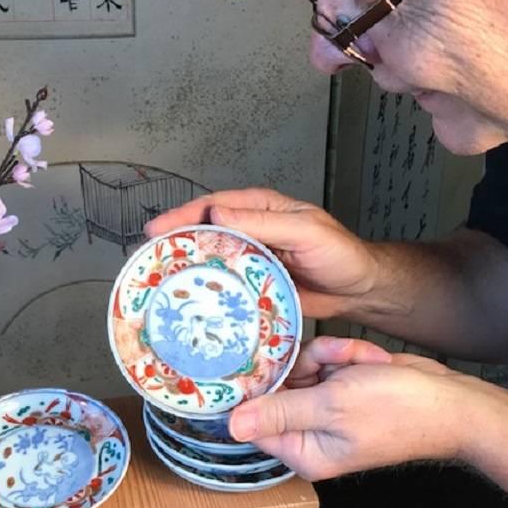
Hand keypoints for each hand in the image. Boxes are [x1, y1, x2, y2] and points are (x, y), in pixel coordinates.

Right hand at [144, 188, 378, 318]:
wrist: (360, 290)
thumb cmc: (340, 254)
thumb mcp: (305, 232)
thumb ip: (264, 223)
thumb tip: (218, 216)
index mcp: (260, 208)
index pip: (213, 207)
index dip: (182, 216)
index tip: (156, 229)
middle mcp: (250, 230)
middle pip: (204, 232)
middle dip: (175, 241)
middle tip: (147, 256)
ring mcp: (250, 258)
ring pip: (211, 258)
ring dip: (186, 266)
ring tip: (158, 279)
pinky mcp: (253, 284)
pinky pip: (224, 284)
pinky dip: (206, 289)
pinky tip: (190, 301)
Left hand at [229, 336, 471, 480]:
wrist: (449, 400)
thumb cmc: (396, 409)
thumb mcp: (332, 406)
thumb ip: (279, 412)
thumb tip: (231, 426)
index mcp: (303, 450)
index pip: (256, 421)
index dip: (253, 389)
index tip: (254, 360)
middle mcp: (309, 431)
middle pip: (278, 387)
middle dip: (306, 365)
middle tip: (332, 362)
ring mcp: (324, 407)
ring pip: (302, 367)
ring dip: (330, 356)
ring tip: (359, 360)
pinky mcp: (338, 387)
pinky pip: (324, 361)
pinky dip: (345, 355)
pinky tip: (368, 358)